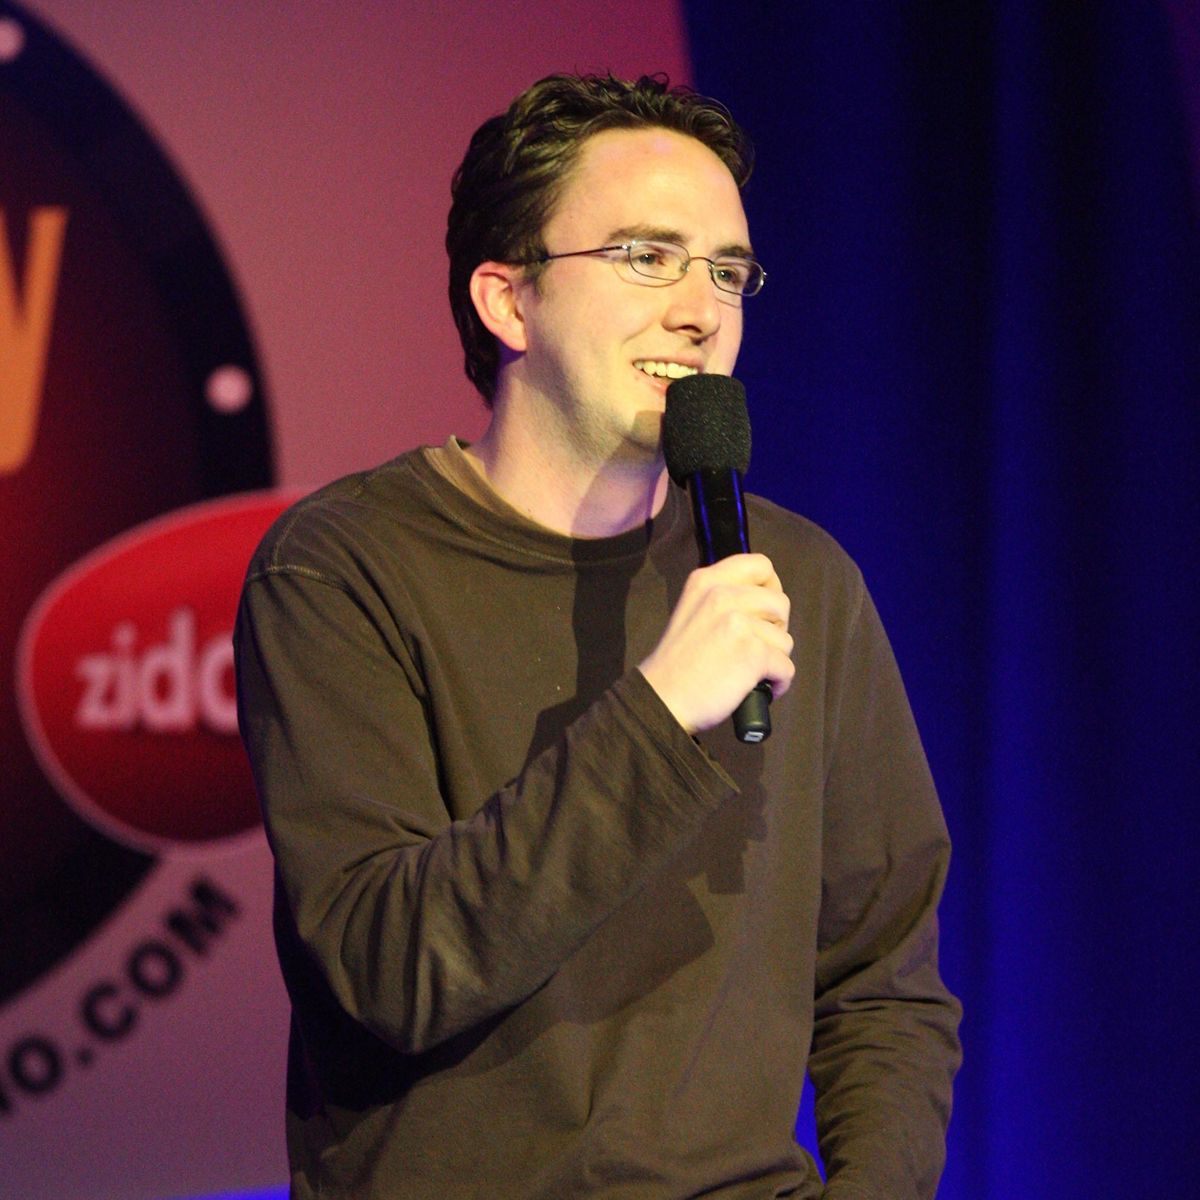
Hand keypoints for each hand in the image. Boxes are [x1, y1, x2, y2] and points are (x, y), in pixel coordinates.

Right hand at [639, 553, 793, 733]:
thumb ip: (723, 597)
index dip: (771, 588)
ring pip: (785, 639)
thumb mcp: (692, 609)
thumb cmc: (679, 663)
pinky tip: (757, 687)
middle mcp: (723, 595)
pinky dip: (778, 682)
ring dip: (774, 659)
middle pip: (780, 602)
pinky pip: (786, 667)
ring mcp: (738, 623)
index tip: (763, 611)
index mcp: (707, 580)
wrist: (662, 698)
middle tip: (754, 646)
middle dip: (776, 628)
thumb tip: (764, 601)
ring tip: (748, 671)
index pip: (761, 565)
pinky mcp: (753, 653)